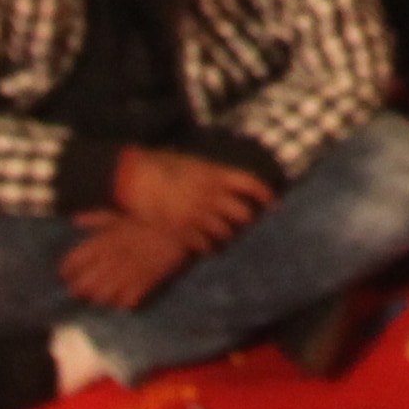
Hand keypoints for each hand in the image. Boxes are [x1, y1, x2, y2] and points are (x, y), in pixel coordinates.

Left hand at [56, 217, 192, 311]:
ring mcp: (128, 272)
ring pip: (101, 296)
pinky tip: (119, 299)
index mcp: (105, 240)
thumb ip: (95, 218)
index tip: (67, 274)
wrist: (178, 228)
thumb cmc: (146, 221)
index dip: (67, 270)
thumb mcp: (119, 214)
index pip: (74, 261)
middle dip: (79, 289)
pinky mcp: (144, 283)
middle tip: (80, 289)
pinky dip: (119, 303)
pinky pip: (124, 302)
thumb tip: (75, 220)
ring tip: (98, 295)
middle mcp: (113, 258)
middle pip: (84, 284)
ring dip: (97, 297)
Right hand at [108, 145, 273, 248]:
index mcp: (215, 174)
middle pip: (243, 214)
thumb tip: (226, 184)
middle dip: (247, 220)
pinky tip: (206, 245)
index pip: (251, 184)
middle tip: (245, 223)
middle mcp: (211, 196)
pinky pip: (205, 245)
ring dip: (228, 236)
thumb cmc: (160, 165)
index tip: (273, 204)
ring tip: (225, 237)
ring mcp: (198, 216)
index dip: (265, 195)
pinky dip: (208, 246)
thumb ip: (210, 175)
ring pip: (226, 233)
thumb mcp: (192, 163)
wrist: (135, 179)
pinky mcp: (183, 232)